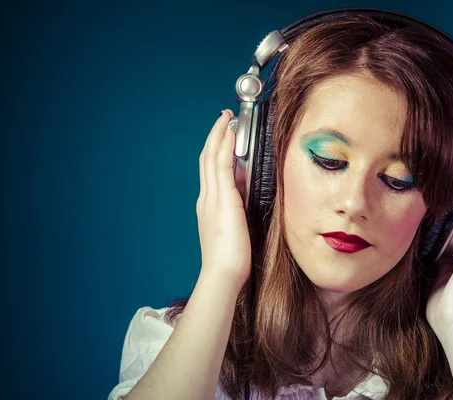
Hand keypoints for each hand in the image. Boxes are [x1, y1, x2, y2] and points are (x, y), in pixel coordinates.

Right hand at [196, 109, 251, 289]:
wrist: (223, 273)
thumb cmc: (231, 260)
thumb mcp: (234, 232)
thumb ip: (236, 215)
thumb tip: (246, 206)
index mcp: (209, 207)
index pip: (210, 172)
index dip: (214, 151)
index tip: (222, 138)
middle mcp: (207, 198)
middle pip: (206, 159)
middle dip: (214, 137)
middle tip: (223, 119)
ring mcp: (212, 197)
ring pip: (211, 157)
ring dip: (219, 135)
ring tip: (226, 119)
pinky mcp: (223, 198)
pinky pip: (221, 165)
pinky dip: (224, 147)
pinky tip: (229, 134)